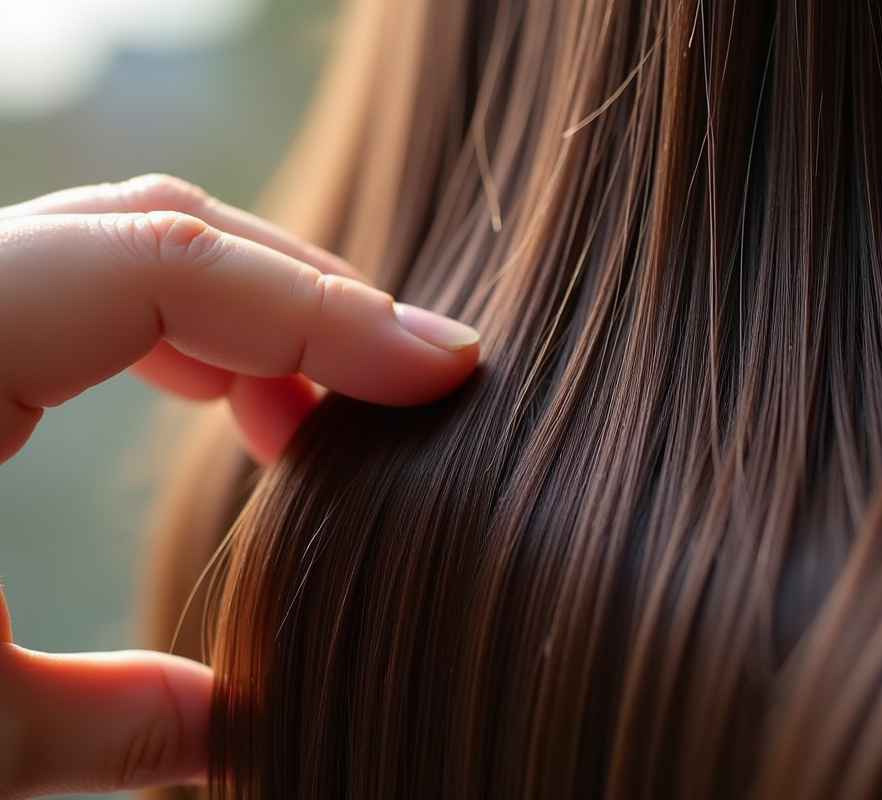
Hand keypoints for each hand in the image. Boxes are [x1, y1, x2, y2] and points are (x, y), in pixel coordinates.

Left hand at [0, 175, 479, 796]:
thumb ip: (114, 728)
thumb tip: (239, 741)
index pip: (170, 264)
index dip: (331, 310)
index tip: (445, 373)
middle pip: (161, 228)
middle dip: (312, 299)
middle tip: (415, 384)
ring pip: (128, 245)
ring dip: (257, 315)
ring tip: (341, 408)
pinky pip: (86, 290)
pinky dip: (190, 338)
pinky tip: (243, 410)